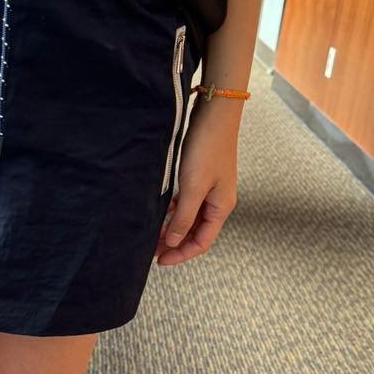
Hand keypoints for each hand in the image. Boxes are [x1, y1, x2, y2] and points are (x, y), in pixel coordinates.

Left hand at [153, 97, 240, 266]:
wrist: (214, 112)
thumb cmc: (207, 147)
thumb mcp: (193, 187)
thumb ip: (183, 217)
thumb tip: (174, 241)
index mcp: (221, 207)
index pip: (202, 242)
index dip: (181, 254)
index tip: (160, 261)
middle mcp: (217, 201)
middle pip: (195, 232)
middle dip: (175, 243)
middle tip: (151, 250)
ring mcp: (209, 189)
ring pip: (189, 218)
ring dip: (172, 228)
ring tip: (152, 234)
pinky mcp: (200, 177)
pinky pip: (186, 203)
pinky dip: (173, 211)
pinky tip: (159, 213)